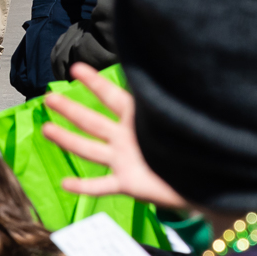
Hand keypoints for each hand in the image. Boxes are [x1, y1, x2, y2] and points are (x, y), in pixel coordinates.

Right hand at [41, 64, 187, 207]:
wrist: (210, 181)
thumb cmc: (198, 146)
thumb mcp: (181, 119)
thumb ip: (168, 105)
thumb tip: (175, 74)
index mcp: (138, 120)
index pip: (112, 96)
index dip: (94, 82)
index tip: (75, 69)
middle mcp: (126, 138)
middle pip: (92, 121)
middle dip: (70, 109)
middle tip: (49, 97)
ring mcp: (124, 161)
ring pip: (89, 149)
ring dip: (67, 140)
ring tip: (47, 130)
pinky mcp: (128, 183)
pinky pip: (101, 186)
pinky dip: (83, 186)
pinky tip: (65, 184)